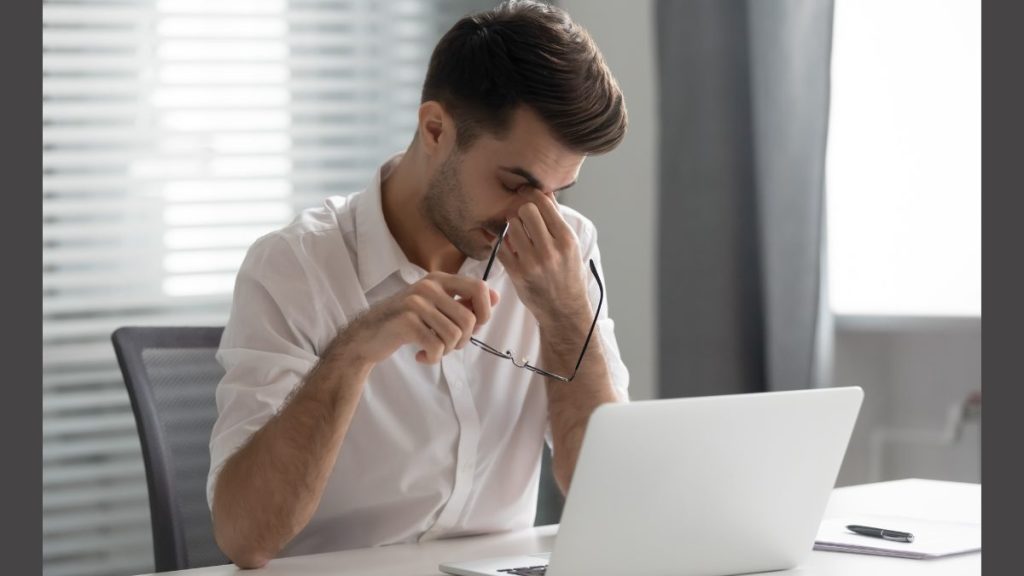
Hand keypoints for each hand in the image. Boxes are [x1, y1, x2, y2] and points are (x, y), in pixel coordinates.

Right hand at [345, 273, 498, 364]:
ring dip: (447, 350)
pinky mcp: (406, 322)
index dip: (485, 311)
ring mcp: (416, 302)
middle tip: (447, 345)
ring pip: (454, 335)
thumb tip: (496, 297)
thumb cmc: (405, 322)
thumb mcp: (435, 307)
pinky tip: (421, 356)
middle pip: (469, 319)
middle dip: (463, 340)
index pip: (479, 288)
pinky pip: (437, 346)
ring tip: (433, 349)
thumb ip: (463, 302)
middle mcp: (428, 286)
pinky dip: (433, 358)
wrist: (366, 337)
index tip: (474, 326)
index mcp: (438, 279)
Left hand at [496, 189, 590, 329]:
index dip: (532, 195)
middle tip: (522, 216)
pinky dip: (504, 244)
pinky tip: (512, 247)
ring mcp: (532, 263)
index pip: (543, 203)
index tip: (527, 194)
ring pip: (511, 227)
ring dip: (512, 226)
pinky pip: (502, 247)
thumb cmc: (568, 273)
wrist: (564, 308)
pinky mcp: (517, 273)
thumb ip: (556, 218)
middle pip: (525, 211)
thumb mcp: (570, 244)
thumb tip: (544, 191)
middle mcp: (550, 250)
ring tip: (518, 233)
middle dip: (522, 210)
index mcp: (566, 239)